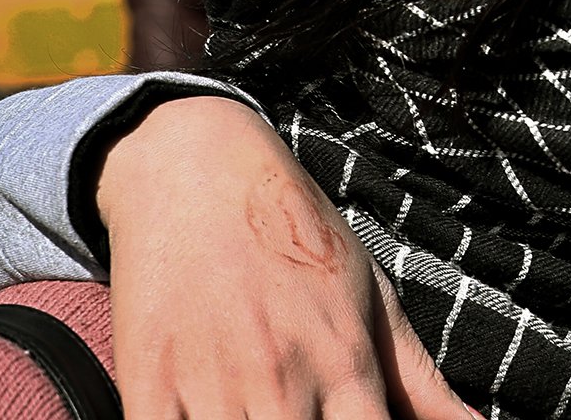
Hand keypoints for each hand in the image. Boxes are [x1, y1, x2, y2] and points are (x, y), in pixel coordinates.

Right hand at [96, 94, 476, 419]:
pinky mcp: (148, 389)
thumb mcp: (374, 298)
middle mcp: (284, 382)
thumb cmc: (300, 238)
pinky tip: (211, 418)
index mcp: (346, 363)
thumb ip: (422, 383)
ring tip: (264, 415)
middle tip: (308, 419)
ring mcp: (212, 388)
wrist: (199, 174)